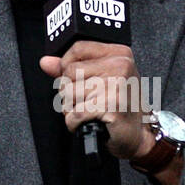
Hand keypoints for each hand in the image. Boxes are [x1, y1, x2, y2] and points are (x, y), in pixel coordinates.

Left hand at [40, 42, 151, 161]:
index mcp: (119, 54)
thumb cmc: (120, 108)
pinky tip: (89, 122)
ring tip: (90, 112)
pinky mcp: (110, 105)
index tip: (76, 80)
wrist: (138, 135)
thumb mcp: (99, 81)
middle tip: (88, 101)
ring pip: (69, 93)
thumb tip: (46, 61)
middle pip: (69, 72)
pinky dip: (75, 123)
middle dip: (69, 92)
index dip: (67, 66)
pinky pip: (74, 113)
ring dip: (71, 109)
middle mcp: (120, 66)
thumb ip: (71, 68)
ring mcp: (116, 85)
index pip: (77, 49)